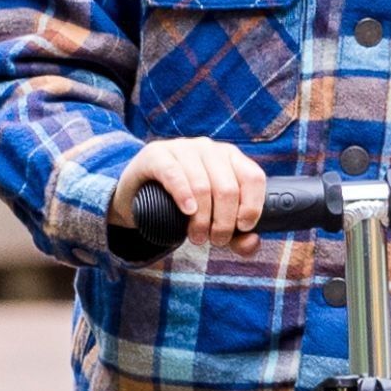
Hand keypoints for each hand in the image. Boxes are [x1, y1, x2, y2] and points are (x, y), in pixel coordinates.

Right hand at [111, 139, 267, 255]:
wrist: (137, 198)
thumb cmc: (182, 209)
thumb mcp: (213, 222)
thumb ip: (238, 236)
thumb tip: (253, 242)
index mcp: (230, 158)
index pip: (253, 177)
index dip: (252, 206)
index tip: (242, 228)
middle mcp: (209, 148)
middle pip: (228, 188)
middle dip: (224, 222)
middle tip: (215, 241)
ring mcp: (182, 148)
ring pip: (203, 185)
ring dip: (203, 219)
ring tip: (197, 237)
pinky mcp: (157, 154)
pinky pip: (174, 173)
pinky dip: (183, 195)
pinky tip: (187, 211)